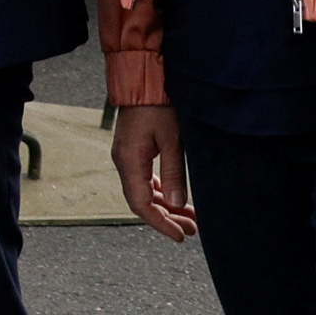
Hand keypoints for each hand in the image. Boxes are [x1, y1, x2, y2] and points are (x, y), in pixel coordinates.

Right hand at [113, 102, 196, 242]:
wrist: (143, 78)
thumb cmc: (158, 106)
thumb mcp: (172, 140)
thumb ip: (174, 174)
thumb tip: (177, 205)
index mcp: (129, 161)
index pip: (141, 205)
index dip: (161, 224)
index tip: (180, 236)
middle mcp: (123, 162)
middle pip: (142, 201)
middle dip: (167, 218)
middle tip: (192, 230)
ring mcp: (126, 156)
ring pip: (144, 191)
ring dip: (165, 206)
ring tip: (189, 217)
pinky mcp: (132, 150)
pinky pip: (144, 179)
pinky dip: (160, 192)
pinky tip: (175, 197)